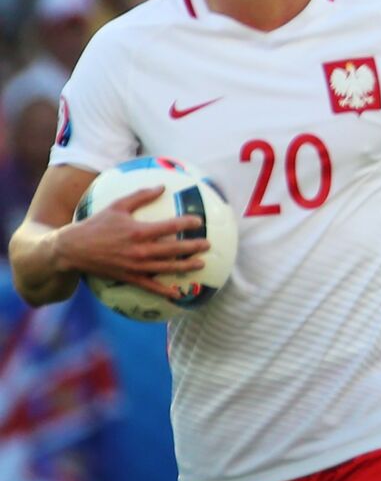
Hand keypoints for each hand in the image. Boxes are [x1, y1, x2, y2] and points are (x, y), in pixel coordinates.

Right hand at [55, 187, 208, 297]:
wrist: (72, 249)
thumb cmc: (96, 224)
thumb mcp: (117, 206)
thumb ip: (141, 195)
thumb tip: (162, 186)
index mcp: (138, 231)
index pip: (170, 226)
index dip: (187, 223)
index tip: (199, 221)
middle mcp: (139, 250)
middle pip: (173, 249)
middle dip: (192, 247)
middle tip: (208, 245)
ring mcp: (135, 266)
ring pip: (166, 268)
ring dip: (185, 266)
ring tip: (201, 264)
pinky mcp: (129, 277)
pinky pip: (150, 286)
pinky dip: (164, 290)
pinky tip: (177, 293)